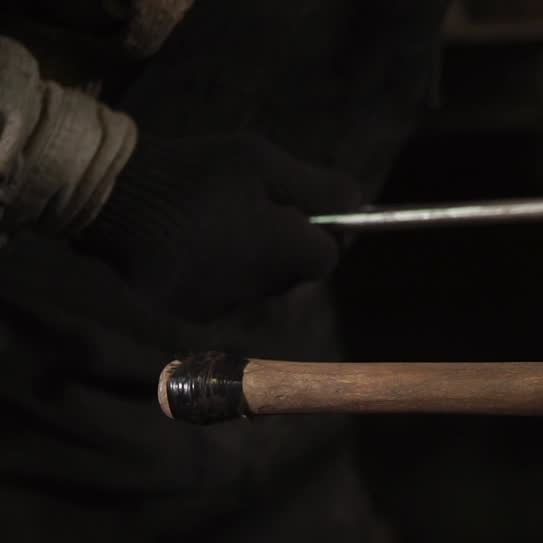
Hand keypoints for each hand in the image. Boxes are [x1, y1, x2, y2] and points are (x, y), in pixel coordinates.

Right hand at [79, 133, 360, 321]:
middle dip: (282, 244)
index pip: (328, 256)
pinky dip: (212, 271)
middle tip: (249, 206)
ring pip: (255, 284)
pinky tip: (186, 242)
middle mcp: (262, 291)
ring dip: (248, 258)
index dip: (321, 230)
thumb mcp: (262, 162)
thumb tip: (361, 202)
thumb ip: (320, 186)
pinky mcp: (187, 310)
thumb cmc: (196, 172)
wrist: (111, 196)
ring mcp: (223, 305)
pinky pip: (217, 292)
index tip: (298, 206)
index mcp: (287, 254)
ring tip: (211, 220)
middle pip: (292, 273)